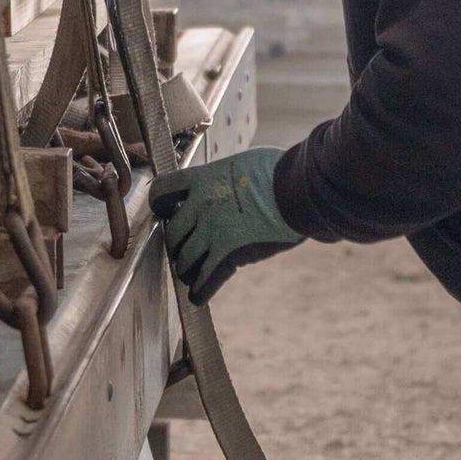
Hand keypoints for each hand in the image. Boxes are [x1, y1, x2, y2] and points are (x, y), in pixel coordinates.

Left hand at [150, 146, 303, 303]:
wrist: (299, 190)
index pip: (162, 191)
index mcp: (202, 179)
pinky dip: (201, 291)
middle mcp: (201, 207)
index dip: (161, 203)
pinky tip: (198, 296)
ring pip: (184, 260)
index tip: (166, 210)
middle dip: (177, 243)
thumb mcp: (242, 163)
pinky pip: (206, 280)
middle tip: (185, 247)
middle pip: (172, 233)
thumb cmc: (279, 170)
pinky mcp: (230, 256)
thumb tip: (229, 180)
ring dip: (187, 268)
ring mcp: (213, 233)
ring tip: (191, 272)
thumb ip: (226, 176)